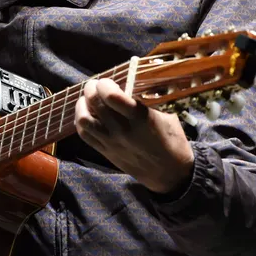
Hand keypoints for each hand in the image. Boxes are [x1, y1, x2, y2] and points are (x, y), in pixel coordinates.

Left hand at [74, 78, 194, 194]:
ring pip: (84, 119)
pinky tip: (88, 114)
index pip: (112, 96)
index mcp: (140, 118)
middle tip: (95, 85)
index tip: (108, 81)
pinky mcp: (106, 152)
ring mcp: (111, 142)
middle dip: (91, 88)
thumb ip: (149, 100)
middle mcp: (122, 130)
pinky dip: (82, 121)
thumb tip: (135, 82)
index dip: (105, 84)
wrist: (170, 173)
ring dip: (83, 105)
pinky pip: (84, 134)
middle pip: (95, 103)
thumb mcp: (168, 116)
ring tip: (89, 99)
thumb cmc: (173, 140)